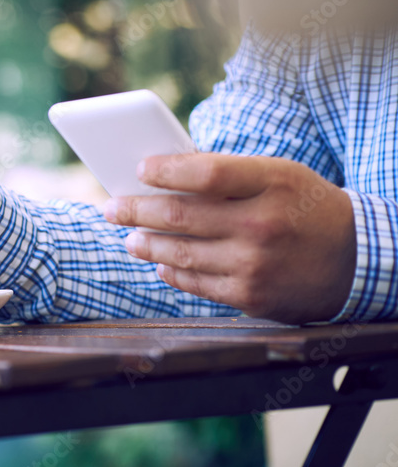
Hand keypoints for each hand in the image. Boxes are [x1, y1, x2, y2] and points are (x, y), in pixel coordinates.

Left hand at [102, 153, 355, 323]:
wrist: (355, 262)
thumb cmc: (304, 208)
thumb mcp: (280, 176)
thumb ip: (229, 174)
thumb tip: (164, 174)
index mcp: (274, 184)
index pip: (207, 173)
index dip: (166, 171)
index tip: (140, 169)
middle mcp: (263, 225)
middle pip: (181, 216)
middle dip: (136, 210)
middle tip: (111, 207)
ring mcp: (255, 265)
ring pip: (181, 253)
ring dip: (146, 244)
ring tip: (128, 236)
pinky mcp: (251, 296)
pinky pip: (196, 283)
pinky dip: (171, 271)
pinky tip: (159, 262)